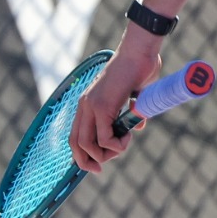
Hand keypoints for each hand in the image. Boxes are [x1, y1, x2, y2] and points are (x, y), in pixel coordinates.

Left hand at [69, 32, 162, 172]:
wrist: (139, 52)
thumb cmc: (141, 68)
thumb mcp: (135, 96)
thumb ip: (132, 112)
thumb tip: (137, 126)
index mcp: (88, 103)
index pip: (75, 136)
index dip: (82, 155)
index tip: (96, 166)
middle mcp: (85, 106)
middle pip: (76, 145)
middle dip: (89, 162)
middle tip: (105, 165)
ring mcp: (92, 106)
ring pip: (88, 144)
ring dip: (107, 153)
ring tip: (124, 144)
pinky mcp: (102, 107)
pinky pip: (104, 138)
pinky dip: (117, 144)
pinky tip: (128, 136)